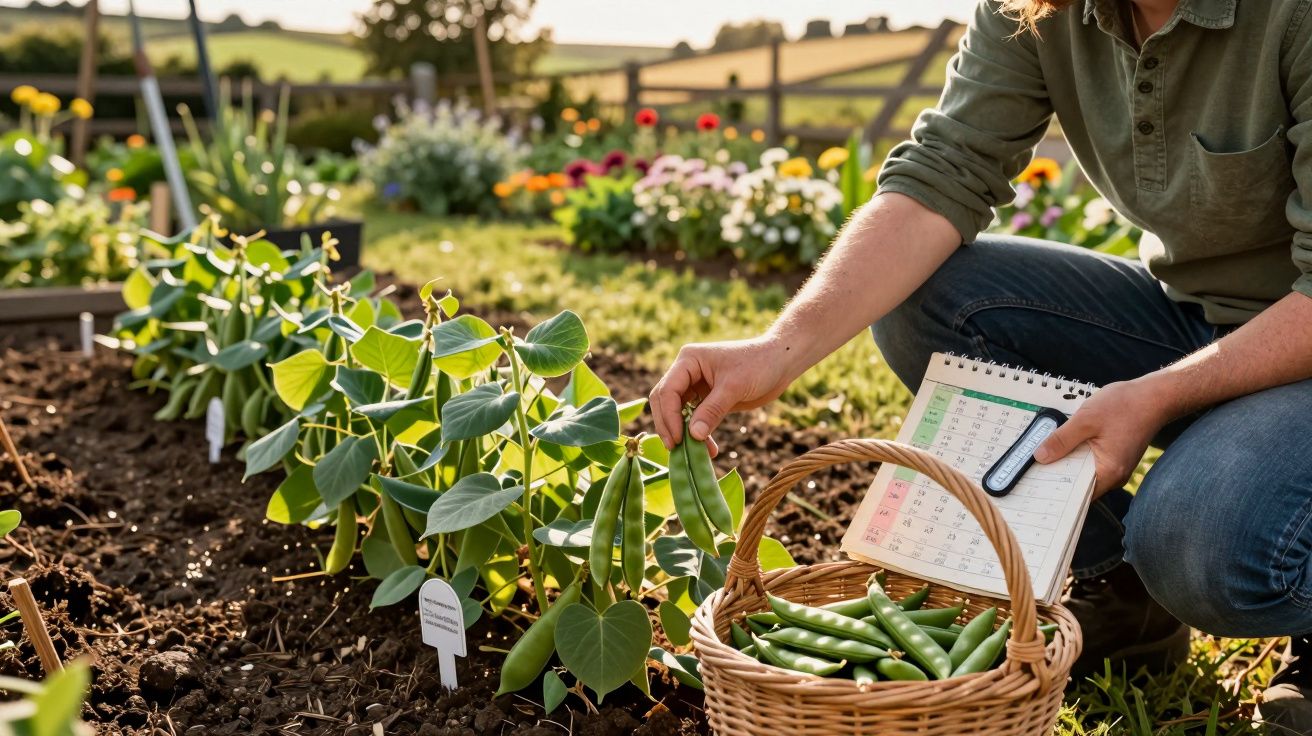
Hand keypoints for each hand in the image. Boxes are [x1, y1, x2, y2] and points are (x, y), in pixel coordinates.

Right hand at [649, 335, 798, 453]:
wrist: (780, 362)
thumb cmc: (758, 364)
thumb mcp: (734, 387)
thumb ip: (712, 410)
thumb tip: (693, 436)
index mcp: (688, 360)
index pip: (668, 390)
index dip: (669, 416)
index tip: (678, 439)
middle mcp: (687, 372)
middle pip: (665, 402)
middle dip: (669, 426)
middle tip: (676, 450)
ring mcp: (696, 386)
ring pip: (678, 413)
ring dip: (684, 433)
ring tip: (694, 454)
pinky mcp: (707, 399)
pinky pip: (694, 419)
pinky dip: (699, 434)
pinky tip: (708, 449)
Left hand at [1033, 378, 1171, 496]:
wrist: (1155, 395)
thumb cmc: (1125, 406)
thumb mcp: (1086, 420)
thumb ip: (1062, 440)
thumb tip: (1040, 457)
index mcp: (1109, 472)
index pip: (1076, 494)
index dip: (1054, 490)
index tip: (1032, 485)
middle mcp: (1114, 476)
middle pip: (1077, 484)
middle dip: (1055, 475)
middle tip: (1029, 470)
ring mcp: (1115, 466)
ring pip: (1082, 471)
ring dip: (1065, 462)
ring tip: (1040, 457)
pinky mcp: (1114, 456)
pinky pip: (1090, 461)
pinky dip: (1076, 454)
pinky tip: (1061, 445)